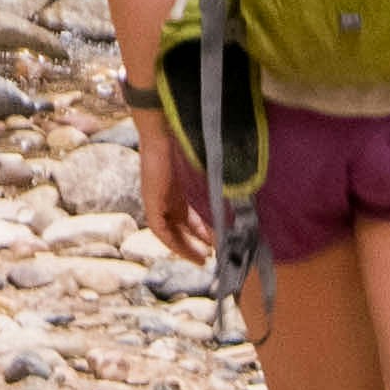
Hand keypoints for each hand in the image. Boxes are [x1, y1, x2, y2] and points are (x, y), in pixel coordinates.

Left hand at [133, 98, 200, 256]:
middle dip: (195, 243)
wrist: (163, 131)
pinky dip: (173, 240)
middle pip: (179, 227)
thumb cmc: (183, 143)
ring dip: (185, 247)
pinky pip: (159, 229)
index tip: (214, 242)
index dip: (201, 231)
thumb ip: (214, 183)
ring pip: (169, 232)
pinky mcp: (150, 202)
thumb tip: (239, 193)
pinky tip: (185, 248)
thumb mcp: (202, 170)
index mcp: (176, 189)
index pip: (188, 216)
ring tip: (201, 259)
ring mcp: (155, 200)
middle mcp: (165, 197)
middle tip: (210, 257)